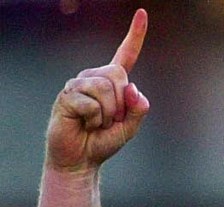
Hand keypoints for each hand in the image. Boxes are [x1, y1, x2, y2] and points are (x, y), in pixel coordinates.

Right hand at [46, 8, 149, 171]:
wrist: (80, 160)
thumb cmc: (102, 142)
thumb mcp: (129, 129)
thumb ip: (138, 110)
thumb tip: (133, 88)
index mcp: (111, 83)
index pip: (125, 56)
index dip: (135, 36)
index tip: (142, 14)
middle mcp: (94, 78)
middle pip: (118, 76)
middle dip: (121, 104)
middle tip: (109, 121)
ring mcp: (78, 85)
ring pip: (105, 89)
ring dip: (108, 114)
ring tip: (95, 124)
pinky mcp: (67, 96)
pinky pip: (92, 103)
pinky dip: (94, 119)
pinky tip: (84, 124)